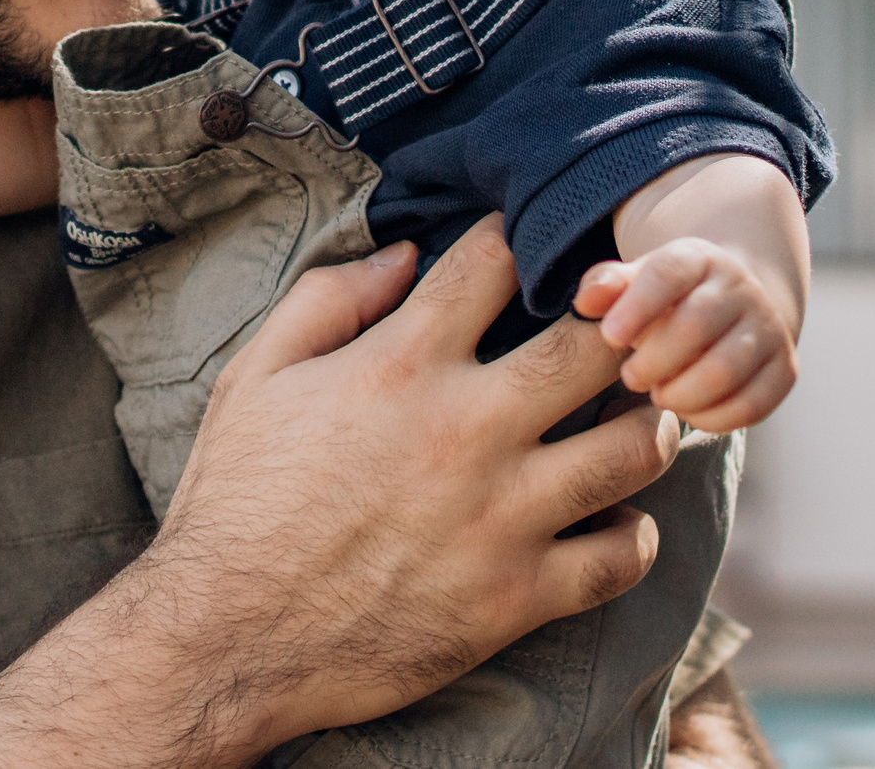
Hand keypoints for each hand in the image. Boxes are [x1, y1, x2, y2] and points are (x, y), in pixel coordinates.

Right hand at [0, 218, 680, 763]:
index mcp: (401, 365)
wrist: (228, 635)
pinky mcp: (517, 595)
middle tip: (618, 333)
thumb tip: (402, 252)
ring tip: (634, 418)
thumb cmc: (236, 500)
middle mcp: (465, 429)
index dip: (519, 239)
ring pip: (634, 449)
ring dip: (647, 424)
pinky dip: (632, 535)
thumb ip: (325, 300)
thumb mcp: (252, 377)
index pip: (494, 263)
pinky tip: (610, 519)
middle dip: (619, 328)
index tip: (530, 245)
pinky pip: (621, 557)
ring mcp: (501, 515)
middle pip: (596, 348)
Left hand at [573, 238, 797, 430]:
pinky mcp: (784, 370)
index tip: (609, 337)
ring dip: (683, 393)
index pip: (669, 274)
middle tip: (630, 377)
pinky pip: (753, 404)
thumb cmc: (668, 298)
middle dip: (655, 360)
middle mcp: (742, 289)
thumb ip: (606, 286)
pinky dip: (715, 418)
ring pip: (726, 369)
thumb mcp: (636, 280)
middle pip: (696, 325)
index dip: (637, 307)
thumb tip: (585, 303)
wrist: (735, 305)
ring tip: (659, 395)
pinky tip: (689, 413)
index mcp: (699, 258)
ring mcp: (769, 329)